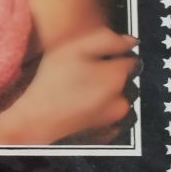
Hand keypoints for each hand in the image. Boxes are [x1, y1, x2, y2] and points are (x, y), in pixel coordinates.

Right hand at [0, 26, 138, 146]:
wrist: (38, 118)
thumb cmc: (54, 80)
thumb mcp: (76, 48)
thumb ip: (107, 39)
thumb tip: (132, 41)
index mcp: (118, 76)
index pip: (132, 58)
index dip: (117, 52)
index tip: (99, 54)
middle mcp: (123, 99)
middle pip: (129, 79)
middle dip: (116, 71)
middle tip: (88, 70)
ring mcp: (115, 118)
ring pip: (123, 97)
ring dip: (112, 91)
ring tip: (85, 87)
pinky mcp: (106, 131)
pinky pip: (116, 115)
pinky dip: (107, 108)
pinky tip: (87, 103)